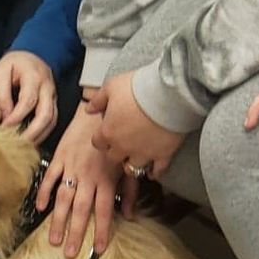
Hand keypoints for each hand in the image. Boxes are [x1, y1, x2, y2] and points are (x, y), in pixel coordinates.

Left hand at [0, 50, 57, 143]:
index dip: (16, 117)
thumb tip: (4, 117)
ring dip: (38, 136)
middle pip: (46, 115)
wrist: (31, 56)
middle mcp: (48, 88)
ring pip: (51, 121)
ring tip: (23, 147)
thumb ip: (1, 94)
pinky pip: (51, 121)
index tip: (3, 127)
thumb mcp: (0, 72)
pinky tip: (30, 141)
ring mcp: (53, 97)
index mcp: (34, 77)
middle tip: (17, 144)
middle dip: (32, 133)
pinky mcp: (53, 104)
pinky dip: (42, 133)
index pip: (28, 101)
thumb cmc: (14, 64)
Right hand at [37, 105, 117, 258]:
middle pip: (81, 209)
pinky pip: (50, 177)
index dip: (102, 230)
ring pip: (64, 198)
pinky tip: (39, 207)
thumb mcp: (127, 165)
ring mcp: (72, 167)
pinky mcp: (59, 157)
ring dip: (58, 220)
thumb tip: (131, 216)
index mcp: (107, 179)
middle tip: (70, 254)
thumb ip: (129, 191)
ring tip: (53, 240)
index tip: (98, 250)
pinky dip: (43, 192)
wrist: (99, 111)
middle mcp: (89, 176)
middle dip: (76, 233)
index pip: (105, 210)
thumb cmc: (117, 139)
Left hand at [87, 74, 185, 220]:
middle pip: (113, 157)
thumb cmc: (139, 88)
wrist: (169, 94)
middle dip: (117, 151)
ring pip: (133, 168)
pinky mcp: (163, 155)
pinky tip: (154, 171)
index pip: (98, 143)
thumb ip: (98, 100)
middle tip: (123, 143)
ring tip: (137, 157)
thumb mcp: (112, 86)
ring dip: (133, 163)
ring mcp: (143, 154)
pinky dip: (155, 172)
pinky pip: (157, 170)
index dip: (103, 137)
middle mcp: (123, 147)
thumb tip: (89, 108)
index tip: (108, 132)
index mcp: (108, 132)